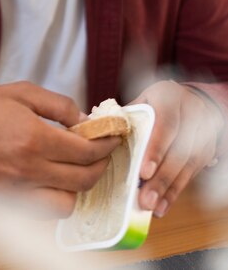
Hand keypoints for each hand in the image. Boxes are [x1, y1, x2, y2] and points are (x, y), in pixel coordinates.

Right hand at [0, 81, 119, 216]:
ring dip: (81, 186)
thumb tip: (82, 118)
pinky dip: (58, 200)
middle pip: (84, 179)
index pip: (86, 150)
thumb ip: (56, 104)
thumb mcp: (19, 92)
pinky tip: (57, 181)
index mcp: (34, 138)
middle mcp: (30, 169)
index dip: (106, 144)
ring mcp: (19, 191)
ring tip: (80, 167)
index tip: (113, 136)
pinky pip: (45, 212)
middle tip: (103, 150)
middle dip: (102, 164)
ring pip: (68, 202)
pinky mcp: (9, 202)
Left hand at [133, 80, 223, 217]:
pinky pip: (194, 172)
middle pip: (179, 150)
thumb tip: (97, 130)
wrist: (188, 99)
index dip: (156, 150)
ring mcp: (202, 131)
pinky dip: (177, 190)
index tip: (144, 173)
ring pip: (189, 164)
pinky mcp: (208, 149)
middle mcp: (190, 112)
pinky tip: (163, 204)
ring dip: (169, 189)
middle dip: (161, 178)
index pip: (165, 124)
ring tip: (153, 207)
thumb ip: (124, 117)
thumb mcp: (141, 101)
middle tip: (145, 200)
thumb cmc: (155, 103)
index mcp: (168, 97)